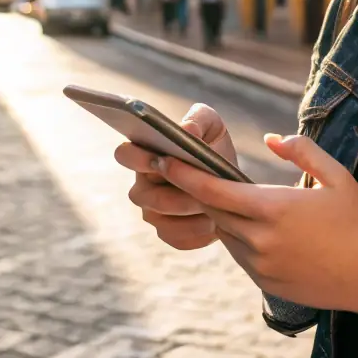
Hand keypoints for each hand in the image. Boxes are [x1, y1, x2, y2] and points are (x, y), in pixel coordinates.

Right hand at [113, 104, 237, 251]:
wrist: (233, 183)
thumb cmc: (215, 149)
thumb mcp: (212, 126)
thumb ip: (199, 119)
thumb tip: (187, 130)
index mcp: (145, 154)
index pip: (124, 154)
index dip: (137, 156)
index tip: (162, 155)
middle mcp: (143, 186)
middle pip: (141, 195)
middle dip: (170, 190)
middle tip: (198, 186)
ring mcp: (153, 213)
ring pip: (160, 219)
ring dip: (188, 211)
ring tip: (213, 204)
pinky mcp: (169, 234)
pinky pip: (176, 238)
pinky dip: (197, 232)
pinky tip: (214, 223)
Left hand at [157, 133, 357, 315]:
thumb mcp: (336, 176)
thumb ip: (300, 150)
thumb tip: (271, 138)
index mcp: (272, 208)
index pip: (212, 190)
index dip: (184, 174)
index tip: (165, 160)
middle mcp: (260, 239)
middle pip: (214, 212)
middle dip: (204, 193)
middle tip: (195, 174)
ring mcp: (261, 266)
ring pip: (227, 235)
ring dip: (226, 218)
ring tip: (237, 201)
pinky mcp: (265, 284)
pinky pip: (241, 256)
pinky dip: (242, 240)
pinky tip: (259, 230)